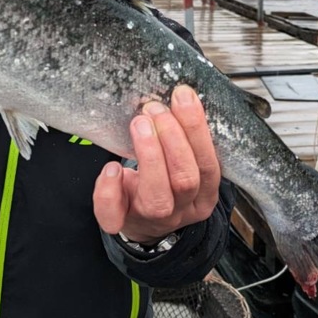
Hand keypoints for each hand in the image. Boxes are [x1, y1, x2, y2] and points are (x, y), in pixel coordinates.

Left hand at [93, 84, 220, 244]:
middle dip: (171, 138)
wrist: (144, 218)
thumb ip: (186, 137)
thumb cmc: (166, 180)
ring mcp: (153, 219)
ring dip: (148, 154)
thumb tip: (180, 96)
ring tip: (139, 123)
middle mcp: (182, 210)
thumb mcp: (186, 162)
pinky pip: (113, 215)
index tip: (182, 96)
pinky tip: (111, 168)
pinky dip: (109, 190)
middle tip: (154, 108)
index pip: (208, 165)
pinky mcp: (123, 222)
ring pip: (157, 197)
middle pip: (185, 179)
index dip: (196, 129)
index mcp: (204, 194)